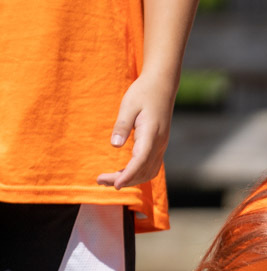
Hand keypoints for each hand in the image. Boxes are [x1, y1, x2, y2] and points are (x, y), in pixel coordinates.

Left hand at [96, 72, 176, 188]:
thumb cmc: (143, 93)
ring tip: (109, 179)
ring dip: (131, 179)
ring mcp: (161, 146)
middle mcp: (159, 143)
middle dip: (124, 180)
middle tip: (100, 180)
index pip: (140, 161)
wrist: (162, 86)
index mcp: (151, 134)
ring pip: (149, 172)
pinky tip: (123, 172)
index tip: (114, 184)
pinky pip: (151, 166)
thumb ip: (122, 126)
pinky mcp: (159, 145)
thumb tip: (115, 145)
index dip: (128, 175)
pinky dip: (138, 174)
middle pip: (144, 171)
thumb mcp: (128, 105)